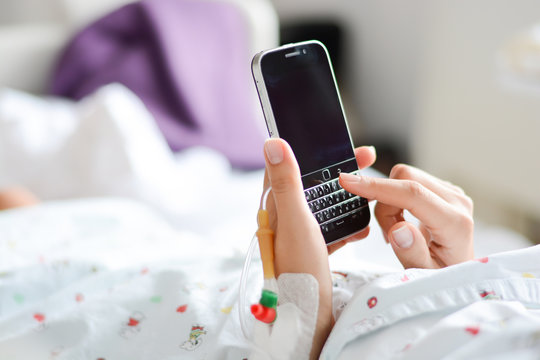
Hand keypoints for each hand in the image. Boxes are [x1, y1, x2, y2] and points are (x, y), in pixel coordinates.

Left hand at [261, 139, 373, 357]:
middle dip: (335, 169)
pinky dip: (346, 224)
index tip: (332, 139)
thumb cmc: (299, 265)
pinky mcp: (311, 248)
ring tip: (367, 189)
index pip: (286, 165)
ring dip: (343, 195)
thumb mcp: (295, 219)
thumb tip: (272, 142)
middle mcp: (283, 217)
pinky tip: (362, 228)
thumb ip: (286, 182)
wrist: (307, 312)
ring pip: (322, 205)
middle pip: (309, 183)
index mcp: (273, 205)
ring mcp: (297, 233)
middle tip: (364, 158)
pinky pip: (330, 228)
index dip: (305, 148)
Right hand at [339, 164, 473, 268]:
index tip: (347, 182)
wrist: (455, 271)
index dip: (377, 186)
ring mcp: (452, 193)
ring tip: (398, 231)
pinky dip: (397, 200)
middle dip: (385, 203)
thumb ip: (412, 253)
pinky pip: (409, 182)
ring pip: (405, 178)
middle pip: (405, 179)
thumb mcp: (423, 276)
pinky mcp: (444, 189)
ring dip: (390, 202)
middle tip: (388, 234)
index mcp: (455, 224)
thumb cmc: (439, 277)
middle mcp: (457, 202)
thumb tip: (399, 228)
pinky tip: (404, 222)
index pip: (412, 194)